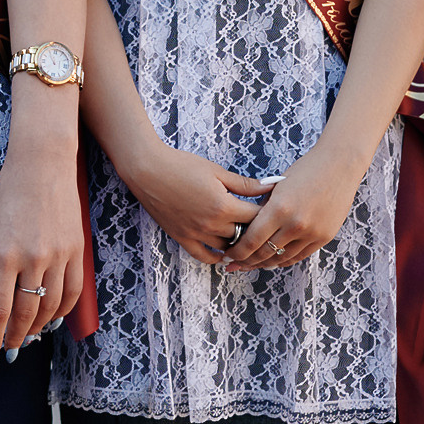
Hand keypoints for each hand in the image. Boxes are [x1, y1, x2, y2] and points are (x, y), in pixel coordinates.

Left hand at [0, 117, 86, 354]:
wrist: (43, 165)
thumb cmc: (8, 194)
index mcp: (5, 254)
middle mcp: (33, 258)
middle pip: (26, 314)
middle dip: (15, 338)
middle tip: (9, 352)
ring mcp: (59, 255)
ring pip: (51, 307)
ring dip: (38, 328)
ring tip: (27, 337)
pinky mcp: (78, 251)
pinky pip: (72, 292)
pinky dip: (62, 311)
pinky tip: (51, 318)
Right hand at [118, 141, 269, 265]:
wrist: (147, 169)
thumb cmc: (181, 164)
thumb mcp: (216, 171)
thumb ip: (245, 184)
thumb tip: (273, 185)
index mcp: (224, 205)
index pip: (256, 217)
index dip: (269, 215)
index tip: (275, 212)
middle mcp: (212, 224)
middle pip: (245, 236)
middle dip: (258, 232)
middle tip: (267, 228)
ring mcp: (196, 233)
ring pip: (227, 248)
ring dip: (239, 246)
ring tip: (250, 241)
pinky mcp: (182, 237)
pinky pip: (203, 256)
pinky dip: (216, 258)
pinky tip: (225, 255)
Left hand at [226, 143, 368, 273]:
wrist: (340, 165)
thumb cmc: (306, 170)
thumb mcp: (277, 186)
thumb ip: (263, 208)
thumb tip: (248, 227)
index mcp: (279, 208)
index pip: (252, 240)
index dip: (237, 252)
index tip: (227, 256)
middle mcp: (295, 224)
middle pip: (265, 253)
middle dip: (246, 261)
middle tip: (233, 265)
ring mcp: (312, 233)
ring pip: (282, 258)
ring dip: (264, 264)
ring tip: (250, 265)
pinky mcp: (324, 237)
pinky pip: (300, 256)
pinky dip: (284, 260)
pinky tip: (272, 261)